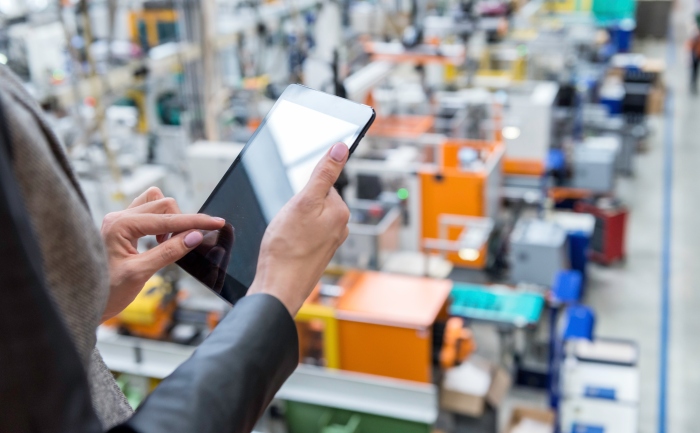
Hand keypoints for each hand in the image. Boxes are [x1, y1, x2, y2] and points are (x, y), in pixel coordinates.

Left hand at [100, 187, 224, 321]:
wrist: (83, 303)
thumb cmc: (106, 291)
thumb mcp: (140, 274)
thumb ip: (169, 252)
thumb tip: (195, 236)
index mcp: (120, 225)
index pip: (167, 219)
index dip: (195, 221)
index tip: (217, 222)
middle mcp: (118, 217)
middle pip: (163, 204)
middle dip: (182, 222)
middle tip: (187, 244)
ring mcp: (119, 220)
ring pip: (156, 203)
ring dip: (170, 219)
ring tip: (169, 243)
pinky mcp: (122, 227)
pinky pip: (148, 212)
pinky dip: (161, 223)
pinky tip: (161, 241)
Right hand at [248, 143, 350, 315]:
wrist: (278, 288)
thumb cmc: (286, 248)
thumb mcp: (303, 202)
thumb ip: (324, 174)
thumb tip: (341, 148)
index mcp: (341, 212)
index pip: (321, 184)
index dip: (302, 192)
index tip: (294, 207)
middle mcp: (340, 227)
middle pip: (314, 201)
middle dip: (297, 207)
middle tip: (287, 223)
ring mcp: (330, 242)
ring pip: (307, 218)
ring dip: (293, 222)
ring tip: (285, 237)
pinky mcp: (318, 254)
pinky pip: (303, 234)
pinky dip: (292, 237)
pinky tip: (285, 246)